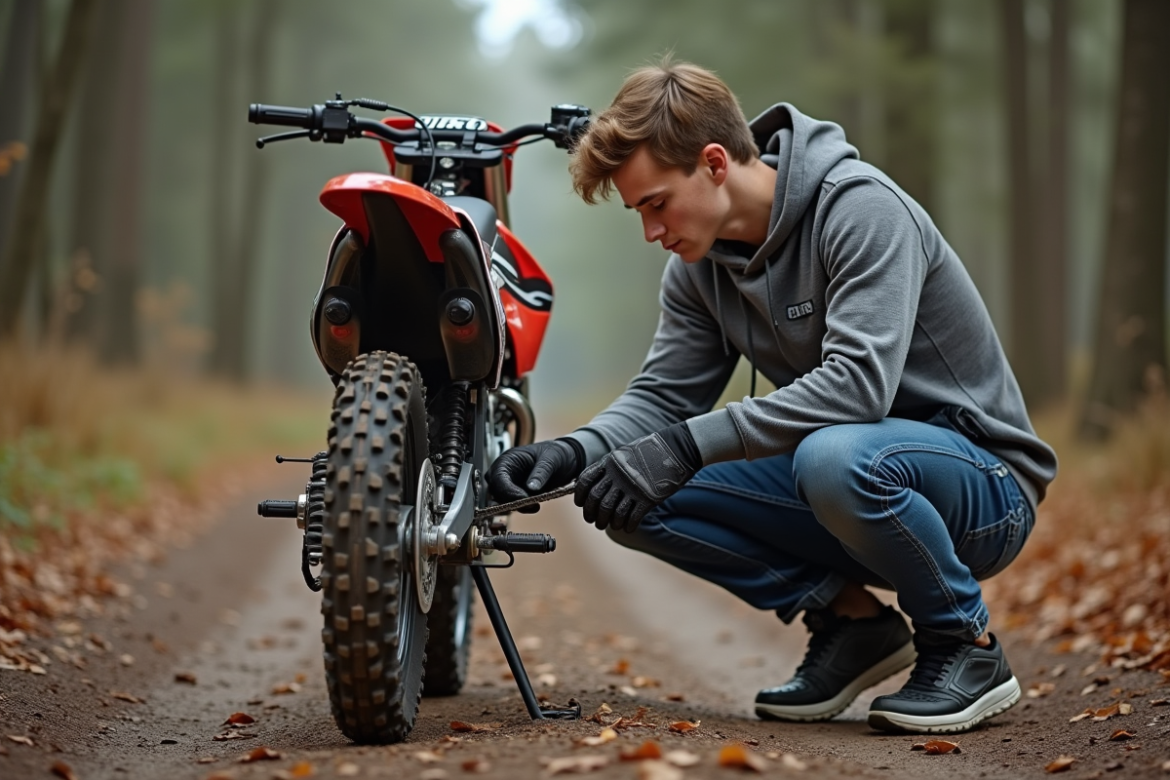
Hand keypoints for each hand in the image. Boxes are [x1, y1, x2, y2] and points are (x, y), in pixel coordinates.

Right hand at [488, 438, 583, 512]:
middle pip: (496, 492)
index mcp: (508, 460)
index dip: (507, 490)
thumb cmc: (555, 453)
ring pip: (503, 502)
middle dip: (511, 501)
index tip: (523, 497)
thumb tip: (531, 488)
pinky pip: (514, 506)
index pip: (498, 478)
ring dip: (517, 506)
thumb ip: (540, 473)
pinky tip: (535, 506)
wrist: (566, 460)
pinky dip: (522, 508)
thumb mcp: (551, 459)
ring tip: (535, 505)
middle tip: (531, 504)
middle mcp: (504, 473)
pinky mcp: (517, 495)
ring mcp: (510, 485)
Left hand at [573, 423, 700, 531]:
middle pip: (596, 499)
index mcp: (610, 461)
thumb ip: (610, 467)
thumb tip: (596, 484)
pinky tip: (628, 527)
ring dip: (608, 523)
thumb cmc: (651, 451)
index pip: (585, 481)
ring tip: (611, 526)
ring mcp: (633, 486)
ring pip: (611, 511)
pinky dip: (628, 525)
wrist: (677, 449)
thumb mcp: (625, 453)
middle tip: (595, 521)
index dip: (580, 495)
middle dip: (592, 514)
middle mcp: (618, 474)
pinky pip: (632, 517)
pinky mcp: (648, 497)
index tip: (581, 504)